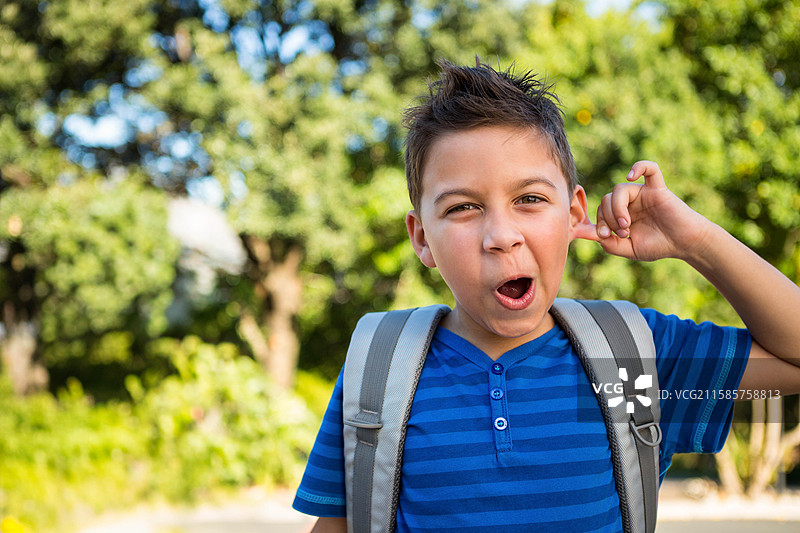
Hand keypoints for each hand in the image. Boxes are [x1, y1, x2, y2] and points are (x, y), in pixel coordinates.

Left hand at [584, 161, 709, 261]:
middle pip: (607, 199)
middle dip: (609, 218)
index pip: (602, 210)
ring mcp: (643, 193)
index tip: (606, 236)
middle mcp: (630, 201)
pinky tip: (631, 176)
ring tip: (626, 225)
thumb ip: (611, 244)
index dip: (599, 222)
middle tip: (623, 233)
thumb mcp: (630, 249)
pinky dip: (640, 166)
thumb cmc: (659, 246)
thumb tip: (595, 235)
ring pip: (619, 189)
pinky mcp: (658, 189)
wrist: (685, 244)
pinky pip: (650, 169)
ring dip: (617, 208)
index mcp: (622, 213)